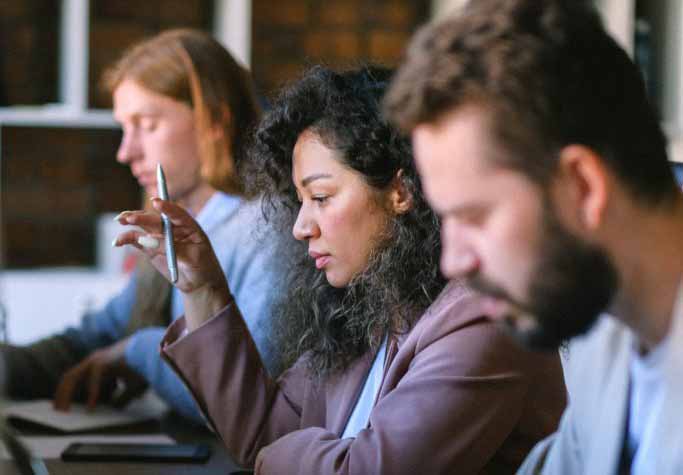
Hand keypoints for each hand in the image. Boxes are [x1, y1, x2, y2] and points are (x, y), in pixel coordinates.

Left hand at [53, 337, 146, 410]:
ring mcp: (97, 359)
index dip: (68, 393)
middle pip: (70, 378)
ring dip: (66, 394)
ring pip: (73, 377)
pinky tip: (92, 406)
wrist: (155, 351)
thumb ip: (122, 397)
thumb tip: (115, 408)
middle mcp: (95, 360)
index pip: (76, 379)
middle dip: (62, 395)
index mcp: (99, 365)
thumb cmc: (145, 366)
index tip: (64, 407)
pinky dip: (92, 393)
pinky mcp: (104, 361)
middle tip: (58, 411)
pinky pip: (94, 378)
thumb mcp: (132, 386)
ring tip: (64, 410)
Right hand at [113, 199, 231, 328]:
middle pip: (156, 219)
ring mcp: (160, 236)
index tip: (156, 202)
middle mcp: (172, 227)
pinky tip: (117, 241)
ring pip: (143, 226)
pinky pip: (136, 240)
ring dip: (131, 221)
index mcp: (188, 226)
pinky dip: (126, 239)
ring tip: (120, 220)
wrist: (198, 282)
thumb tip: (146, 240)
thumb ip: (170, 247)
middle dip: (142, 217)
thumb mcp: (191, 257)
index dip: (167, 207)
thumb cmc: (202, 266)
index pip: (177, 214)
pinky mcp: (150, 247)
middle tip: (130, 218)